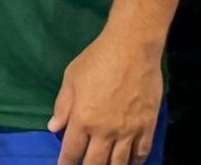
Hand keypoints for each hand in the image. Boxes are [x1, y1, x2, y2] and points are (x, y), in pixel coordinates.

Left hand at [48, 26, 163, 164]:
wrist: (132, 47)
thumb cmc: (97, 59)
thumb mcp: (71, 78)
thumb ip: (63, 105)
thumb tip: (53, 127)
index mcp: (83, 119)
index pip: (72, 152)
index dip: (66, 163)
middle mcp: (105, 131)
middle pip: (95, 163)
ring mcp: (128, 131)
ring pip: (119, 163)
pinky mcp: (147, 126)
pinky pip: (141, 153)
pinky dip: (134, 162)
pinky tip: (129, 163)